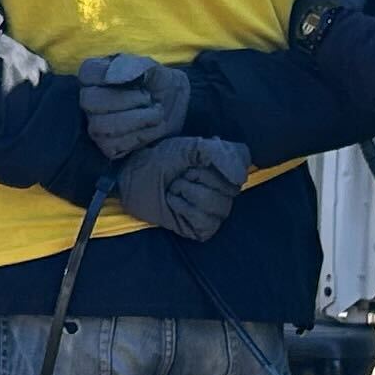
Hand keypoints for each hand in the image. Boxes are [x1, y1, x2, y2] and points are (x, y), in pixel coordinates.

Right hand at [74, 52, 191, 159]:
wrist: (178, 111)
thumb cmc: (161, 85)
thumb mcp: (154, 70)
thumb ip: (132, 66)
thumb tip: (110, 77)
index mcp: (96, 75)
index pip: (88, 73)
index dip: (109, 76)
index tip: (137, 81)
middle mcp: (90, 101)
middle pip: (91, 101)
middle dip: (126, 101)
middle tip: (149, 98)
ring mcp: (96, 126)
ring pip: (101, 126)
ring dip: (137, 120)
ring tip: (157, 114)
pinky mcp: (108, 147)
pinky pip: (112, 146)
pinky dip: (139, 137)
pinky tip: (153, 128)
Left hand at [115, 134, 248, 241]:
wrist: (132, 179)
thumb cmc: (157, 161)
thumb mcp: (187, 148)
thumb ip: (218, 155)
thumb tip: (240, 178)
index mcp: (223, 163)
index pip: (243, 159)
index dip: (223, 160)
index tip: (200, 159)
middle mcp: (223, 186)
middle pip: (231, 186)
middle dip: (199, 177)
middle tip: (180, 174)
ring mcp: (213, 208)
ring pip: (218, 205)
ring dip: (189, 193)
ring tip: (174, 188)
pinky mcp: (202, 227)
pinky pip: (207, 222)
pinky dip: (186, 210)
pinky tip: (174, 203)